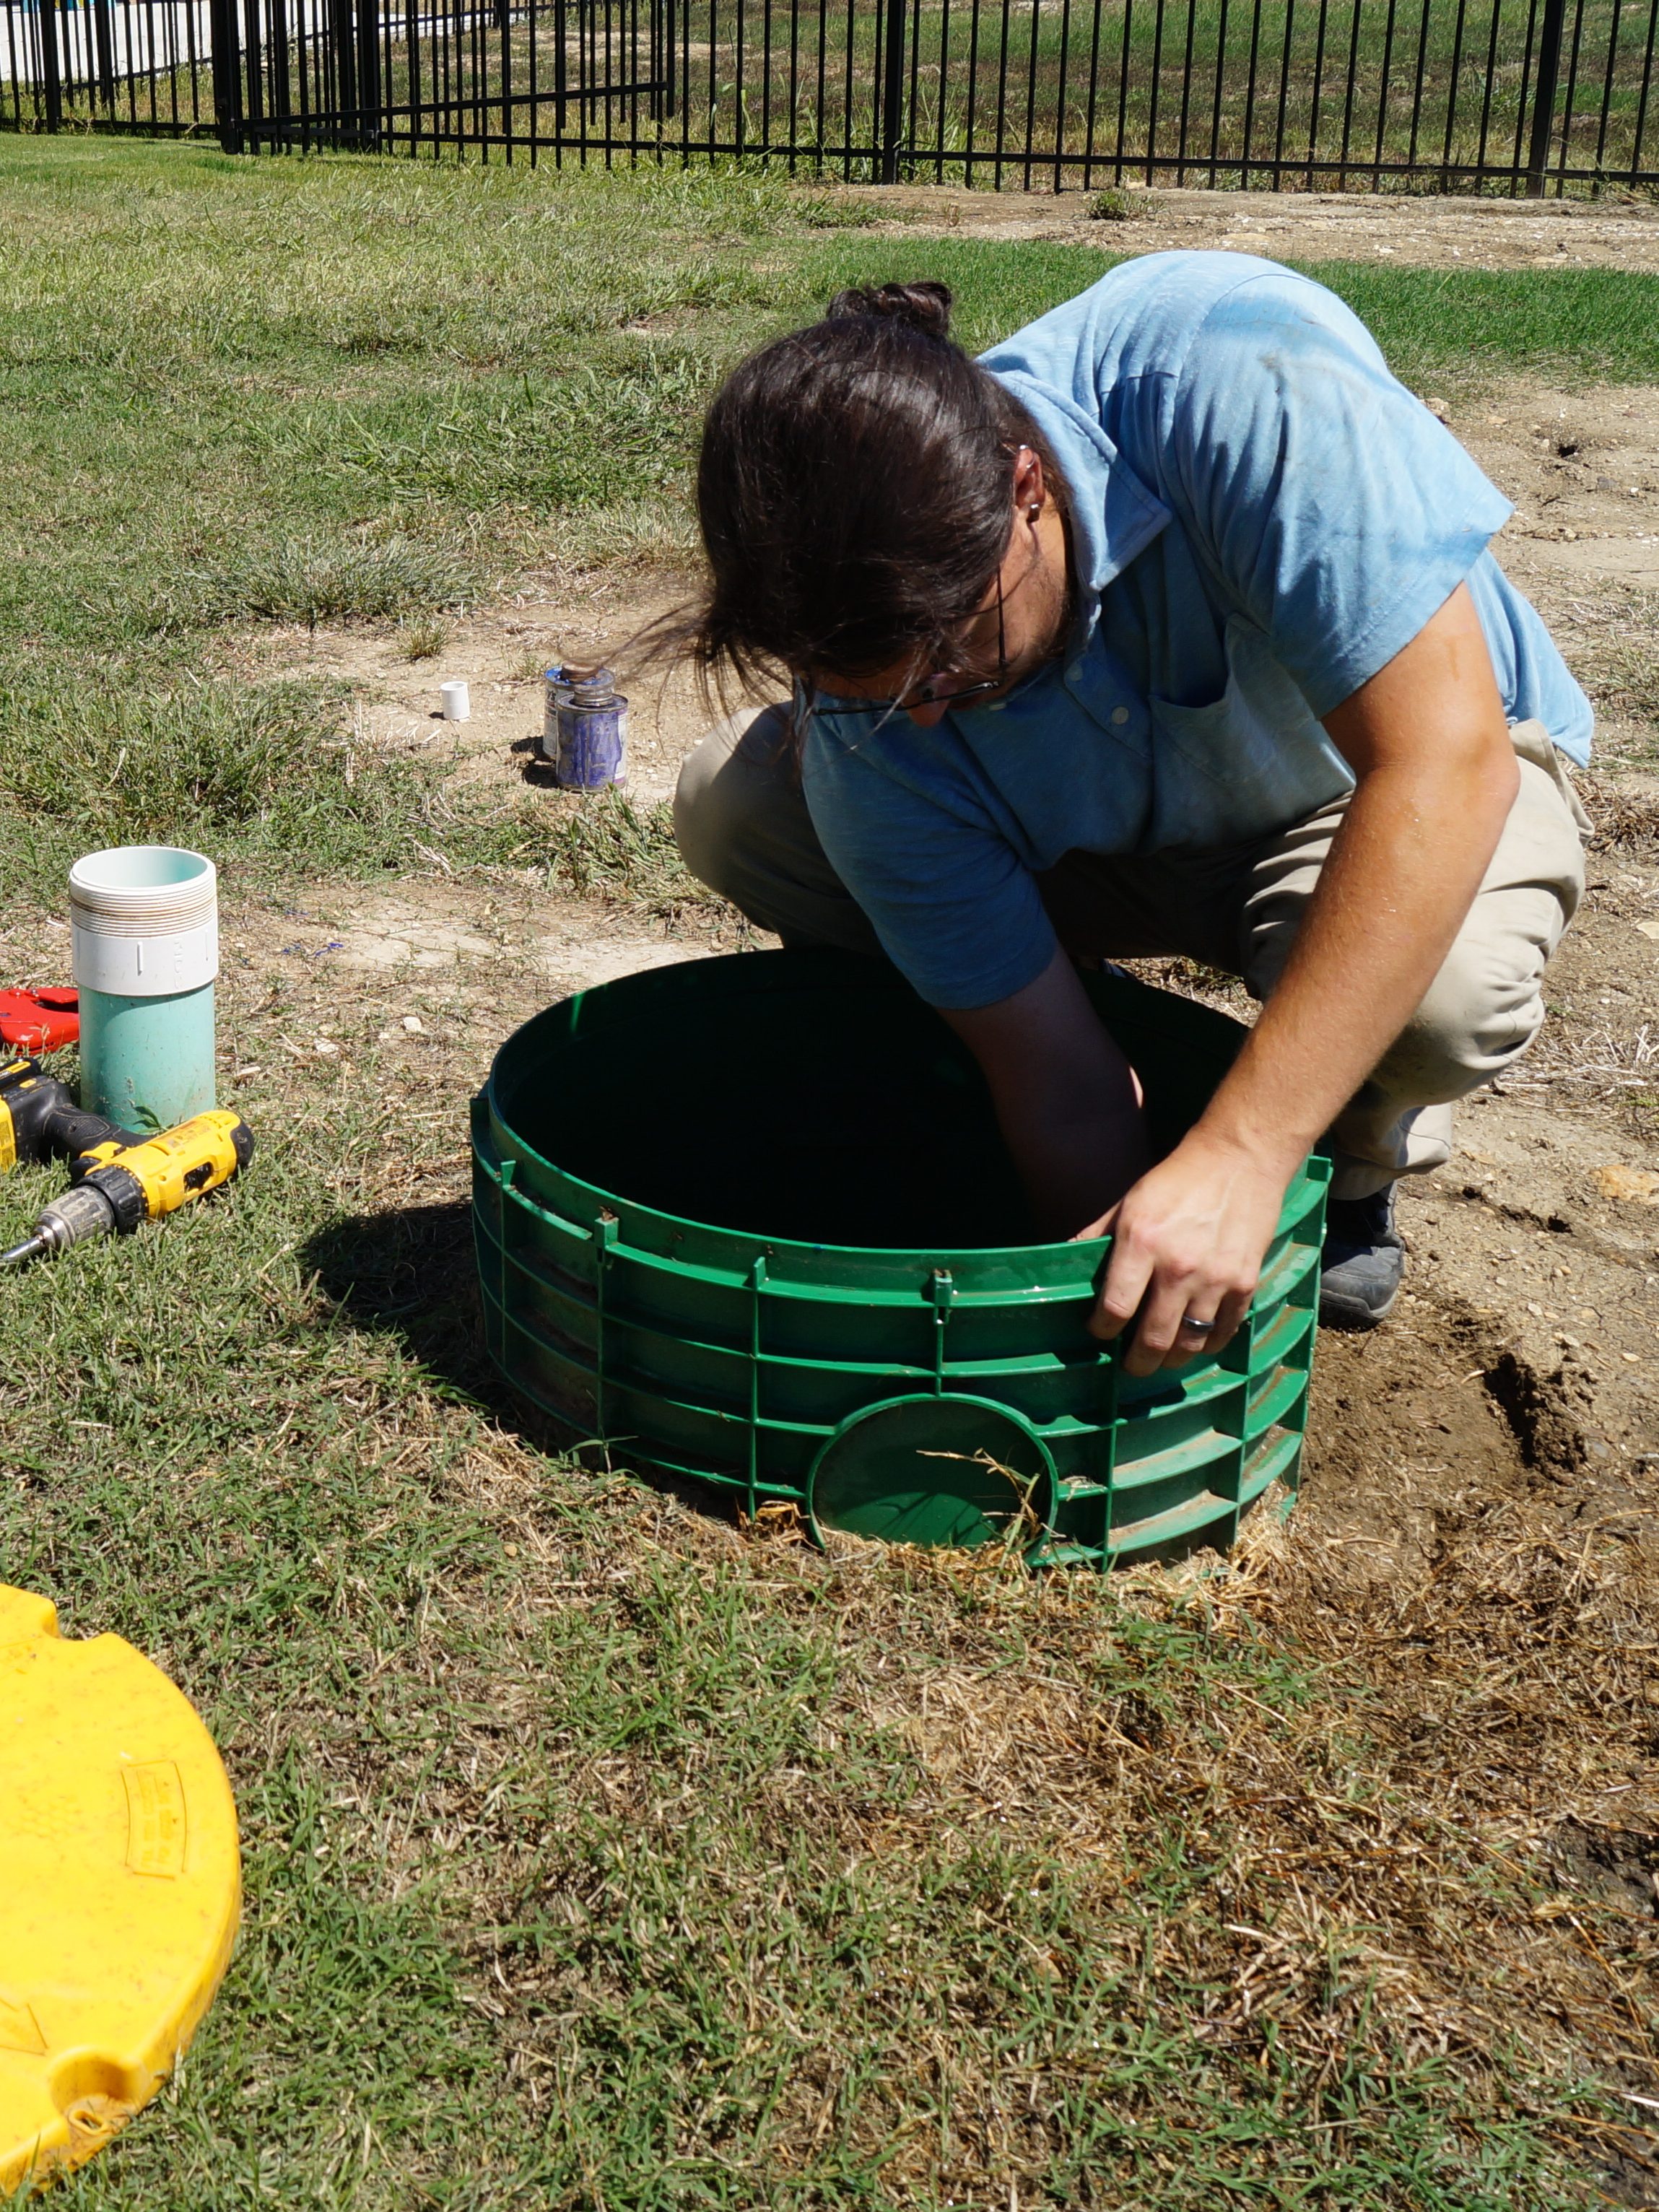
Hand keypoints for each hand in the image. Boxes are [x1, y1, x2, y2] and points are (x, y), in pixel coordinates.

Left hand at [1074, 1130, 1292, 1375]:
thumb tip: (1065, 1262)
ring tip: (1160, 1360)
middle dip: (1136, 1362)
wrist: (1239, 1159)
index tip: (1099, 1332)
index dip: (1101, 1329)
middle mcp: (1177, 1267)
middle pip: (1152, 1338)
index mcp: (1141, 1243)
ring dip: (1170, 1360)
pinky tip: (1194, 1344)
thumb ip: (1097, 1237)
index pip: (1114, 1308)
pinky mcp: (1245, 1283)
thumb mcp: (1127, 1202)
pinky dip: (1206, 1346)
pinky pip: (1223, 1333)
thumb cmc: (1176, 1180)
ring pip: (1189, 1344)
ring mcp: (1215, 1279)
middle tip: (1130, 1365)